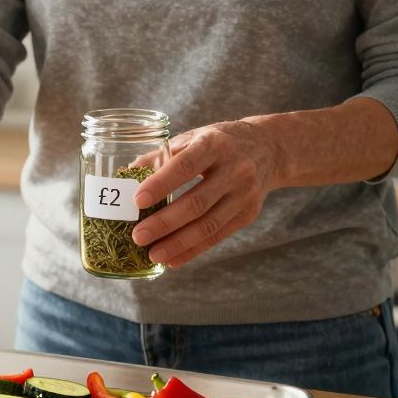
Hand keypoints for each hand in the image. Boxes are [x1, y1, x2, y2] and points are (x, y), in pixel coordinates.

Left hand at [131, 119, 282, 267]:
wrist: (270, 148)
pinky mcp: (249, 213)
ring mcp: (244, 194)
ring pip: (209, 225)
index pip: (185, 166)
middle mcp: (234, 169)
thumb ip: (161, 155)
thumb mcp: (194, 138)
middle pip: (197, 202)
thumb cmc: (220, 142)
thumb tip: (127, 174)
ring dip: (178, 243)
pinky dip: (194, 250)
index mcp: (215, 144)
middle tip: (138, 237)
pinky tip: (173, 260)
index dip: (161, 184)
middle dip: (165, 223)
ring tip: (153, 254)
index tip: (137, 201)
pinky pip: (218, 236)